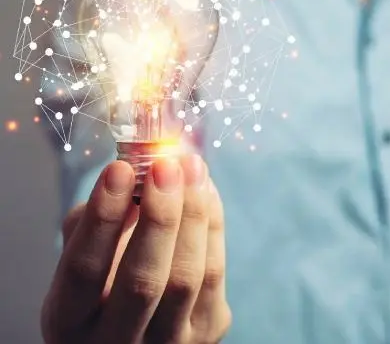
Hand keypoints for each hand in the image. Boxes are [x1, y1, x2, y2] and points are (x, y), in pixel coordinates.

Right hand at [41, 155, 230, 343]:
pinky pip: (214, 273)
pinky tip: (205, 189)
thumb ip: (92, 224)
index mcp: (70, 326)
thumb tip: (130, 177)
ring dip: (193, 213)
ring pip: (187, 276)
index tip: (119, 169)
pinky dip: (212, 224)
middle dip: (159, 216)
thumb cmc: (100, 288)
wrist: (135, 335)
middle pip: (144, 281)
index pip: (84, 271)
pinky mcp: (206, 332)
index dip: (103, 217)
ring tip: (192, 167)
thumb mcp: (79, 264)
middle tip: (165, 167)